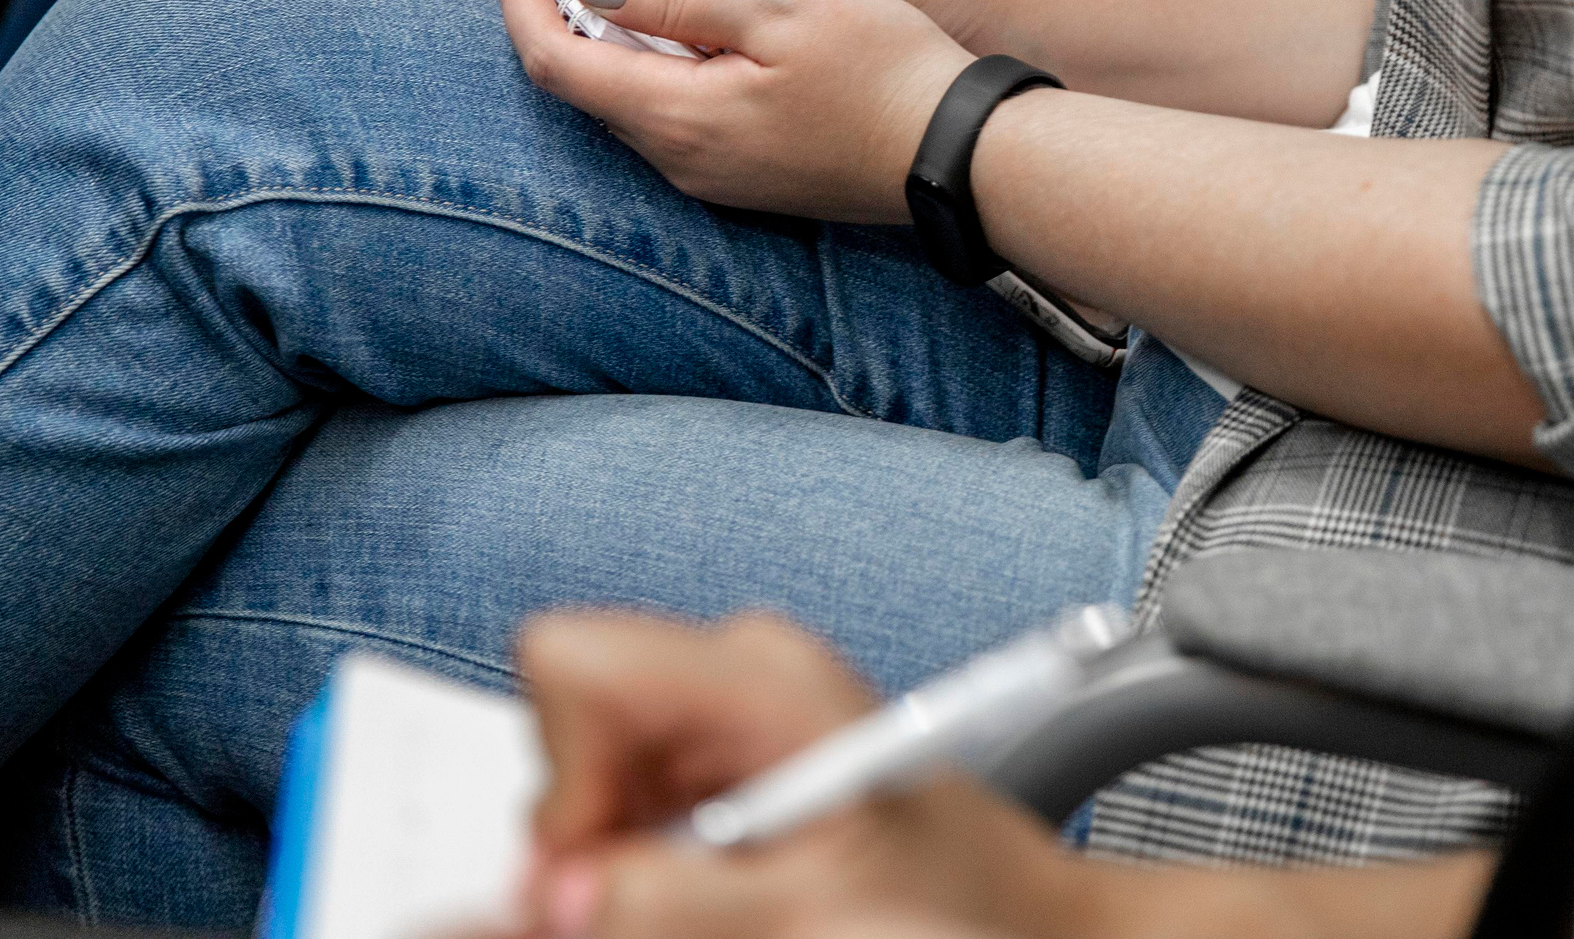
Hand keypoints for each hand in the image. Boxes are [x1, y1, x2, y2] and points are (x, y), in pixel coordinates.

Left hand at [492, 0, 971, 220]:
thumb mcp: (778, 1)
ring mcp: (711, 175)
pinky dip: (654, 61)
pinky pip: (672, 112)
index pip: (553, 57)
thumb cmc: (886, 70)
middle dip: (553, 11)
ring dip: (609, 35)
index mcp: (677, 115)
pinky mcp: (743, 174)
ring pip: (628, 94)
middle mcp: (680, 159)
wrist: (963, 155)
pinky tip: (680, 25)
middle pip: (583, 80)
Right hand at [518, 612, 1079, 938]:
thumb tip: (557, 895)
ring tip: (732, 895)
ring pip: (582, 786)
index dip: (569, 775)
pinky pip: (621, 813)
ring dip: (626, 865)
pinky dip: (648, 870)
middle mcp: (732, 673)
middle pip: (567, 735)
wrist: (1016, 916)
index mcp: (759, 673)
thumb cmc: (957, 901)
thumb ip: (673, 904)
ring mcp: (723, 717)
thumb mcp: (814, 916)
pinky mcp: (718, 764)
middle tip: (695, 892)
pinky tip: (725, 893)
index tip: (626, 857)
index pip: (573, 660)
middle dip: (595, 834)